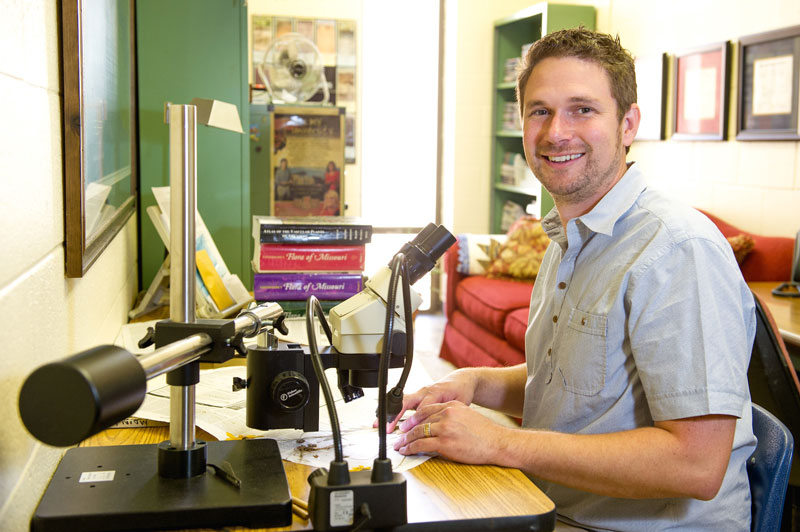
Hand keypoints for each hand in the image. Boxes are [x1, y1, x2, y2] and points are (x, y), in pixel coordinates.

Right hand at [382, 370, 478, 432]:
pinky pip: (402, 403)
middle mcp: (424, 391)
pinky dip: (393, 411)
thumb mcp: (459, 403)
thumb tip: (439, 424)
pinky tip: (385, 421)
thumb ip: (448, 413)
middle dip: (394, 415)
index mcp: (434, 392)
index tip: (407, 433)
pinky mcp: (417, 396)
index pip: (421, 409)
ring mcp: (419, 393)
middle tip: (387, 428)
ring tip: (378, 424)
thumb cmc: (460, 392)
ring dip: (390, 413)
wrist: (461, 381)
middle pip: (405, 403)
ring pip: (401, 402)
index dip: (413, 422)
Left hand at [393, 401, 508, 464]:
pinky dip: (410, 448)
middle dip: (405, 429)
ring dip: (405, 440)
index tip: (405, 424)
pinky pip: (421, 445)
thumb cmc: (485, 432)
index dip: (412, 418)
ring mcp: (445, 428)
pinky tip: (406, 451)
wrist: (497, 442)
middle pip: (419, 420)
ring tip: (399, 445)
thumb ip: (451, 415)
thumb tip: (436, 424)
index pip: (426, 409)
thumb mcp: (467, 415)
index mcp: (452, 406)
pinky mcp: (444, 443)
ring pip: (417, 432)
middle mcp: (447, 414)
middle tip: (398, 435)